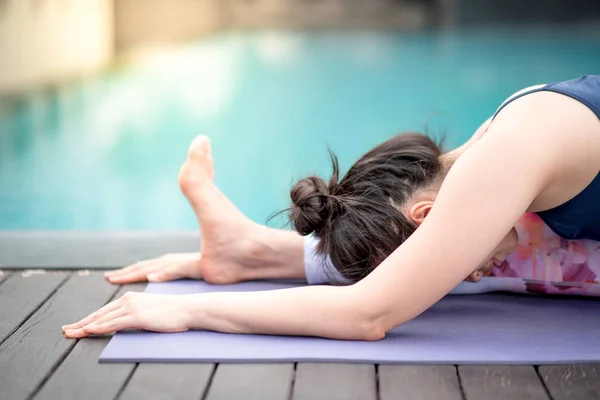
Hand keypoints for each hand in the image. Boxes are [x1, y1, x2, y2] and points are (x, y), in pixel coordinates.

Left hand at [62, 291, 193, 337]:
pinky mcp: (137, 316)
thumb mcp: (151, 311)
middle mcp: (128, 299)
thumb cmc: (173, 312)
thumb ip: (137, 314)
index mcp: (131, 298)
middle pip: (99, 313)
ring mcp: (132, 307)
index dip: (89, 318)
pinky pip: (113, 323)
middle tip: (66, 330)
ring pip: (102, 318)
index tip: (77, 325)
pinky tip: (88, 330)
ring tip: (71, 333)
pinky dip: (98, 327)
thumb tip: (128, 322)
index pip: (105, 310)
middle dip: (81, 322)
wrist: (188, 308)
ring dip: (85, 326)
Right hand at [104, 253, 201, 283]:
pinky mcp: (180, 265)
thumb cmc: (210, 266)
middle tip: (109, 277)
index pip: (141, 269)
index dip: (126, 275)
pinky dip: (147, 270)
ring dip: (134, 270)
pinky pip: (157, 267)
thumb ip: (170, 272)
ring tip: (123, 273)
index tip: (110, 279)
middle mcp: (168, 261)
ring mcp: (174, 262)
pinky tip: (147, 273)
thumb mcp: (190, 268)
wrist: (227, 260)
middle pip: (142, 266)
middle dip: (125, 272)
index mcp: (168, 263)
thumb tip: (150, 276)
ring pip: (148, 266)